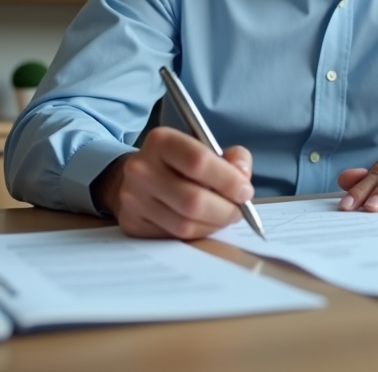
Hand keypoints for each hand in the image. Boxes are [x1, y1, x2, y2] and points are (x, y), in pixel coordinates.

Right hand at [96, 127, 254, 238]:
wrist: (137, 177)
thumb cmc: (179, 163)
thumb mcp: (204, 147)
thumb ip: (232, 157)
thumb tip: (242, 175)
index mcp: (161, 141)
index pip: (198, 161)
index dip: (228, 180)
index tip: (245, 191)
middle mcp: (142, 168)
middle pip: (192, 200)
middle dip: (225, 210)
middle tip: (239, 210)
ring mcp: (133, 198)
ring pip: (184, 224)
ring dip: (213, 225)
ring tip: (223, 217)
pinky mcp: (132, 223)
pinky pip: (173, 236)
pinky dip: (197, 233)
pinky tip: (203, 223)